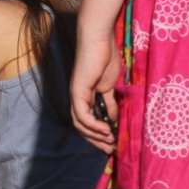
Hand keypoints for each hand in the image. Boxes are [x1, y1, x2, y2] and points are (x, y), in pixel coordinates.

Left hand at [71, 28, 120, 153]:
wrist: (99, 40)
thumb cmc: (105, 57)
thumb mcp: (110, 86)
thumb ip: (110, 102)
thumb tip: (113, 118)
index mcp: (85, 96)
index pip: (87, 121)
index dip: (97, 134)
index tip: (111, 143)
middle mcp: (77, 97)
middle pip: (81, 127)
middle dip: (95, 140)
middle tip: (110, 149)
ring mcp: (76, 94)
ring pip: (79, 124)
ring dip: (95, 136)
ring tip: (109, 141)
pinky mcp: (77, 91)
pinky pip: (81, 115)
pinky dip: (92, 125)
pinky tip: (105, 129)